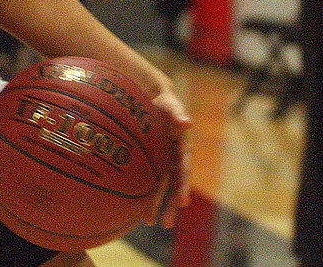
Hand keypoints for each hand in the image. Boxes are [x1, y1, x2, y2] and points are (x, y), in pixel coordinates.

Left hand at [150, 87, 191, 227]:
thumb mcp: (170, 104)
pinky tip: (135, 206)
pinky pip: (147, 178)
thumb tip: (187, 122)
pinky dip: (143, 192)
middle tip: (165, 224)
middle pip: (172, 185)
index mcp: (182, 147)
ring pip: (160, 186)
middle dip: (169, 205)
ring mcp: (162, 160)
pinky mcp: (150, 160)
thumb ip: (177, 112)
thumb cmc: (163, 102)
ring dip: (156, 204)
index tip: (182, 202)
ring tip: (150, 222)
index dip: (183, 185)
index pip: (183, 169)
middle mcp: (173, 157)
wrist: (152, 99)